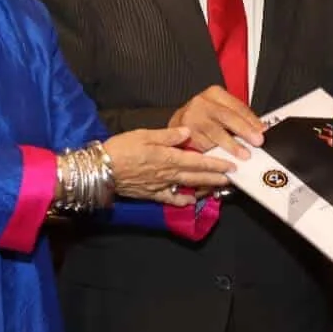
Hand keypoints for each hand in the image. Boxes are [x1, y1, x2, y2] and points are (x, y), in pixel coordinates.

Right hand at [102, 127, 233, 205]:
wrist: (100, 169)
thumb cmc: (121, 148)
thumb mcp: (145, 135)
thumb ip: (168, 135)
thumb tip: (189, 131)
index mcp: (168, 157)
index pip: (198, 161)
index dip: (216, 164)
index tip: (231, 165)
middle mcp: (167, 173)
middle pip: (197, 176)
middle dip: (216, 177)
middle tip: (232, 178)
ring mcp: (160, 185)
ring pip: (187, 187)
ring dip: (203, 188)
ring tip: (218, 188)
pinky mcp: (150, 193)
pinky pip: (169, 198)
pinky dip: (181, 199)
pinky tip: (189, 200)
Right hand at [169, 86, 265, 157]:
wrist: (178, 124)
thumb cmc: (203, 116)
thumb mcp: (221, 109)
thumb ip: (239, 117)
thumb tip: (259, 130)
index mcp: (214, 94)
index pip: (237, 106)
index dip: (252, 120)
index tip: (262, 131)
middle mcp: (202, 104)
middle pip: (227, 117)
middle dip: (244, 131)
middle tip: (256, 142)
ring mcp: (192, 119)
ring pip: (215, 134)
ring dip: (231, 146)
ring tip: (243, 155)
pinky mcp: (185, 135)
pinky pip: (204, 146)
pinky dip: (217, 155)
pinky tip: (226, 159)